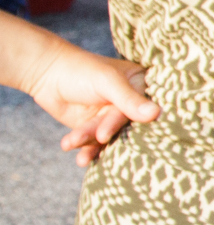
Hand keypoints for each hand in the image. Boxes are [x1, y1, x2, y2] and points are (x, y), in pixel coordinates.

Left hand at [24, 41, 158, 166]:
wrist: (46, 73)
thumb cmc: (81, 70)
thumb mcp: (107, 82)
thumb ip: (129, 100)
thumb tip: (156, 114)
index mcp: (140, 86)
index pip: (147, 107)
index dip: (142, 120)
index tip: (140, 132)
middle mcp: (129, 104)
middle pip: (127, 124)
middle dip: (109, 131)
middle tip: (99, 136)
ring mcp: (111, 118)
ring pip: (108, 136)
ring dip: (90, 141)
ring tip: (73, 140)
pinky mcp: (95, 129)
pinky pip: (95, 144)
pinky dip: (86, 150)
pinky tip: (77, 155)